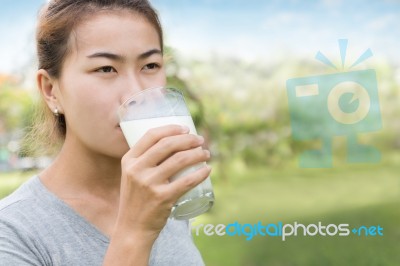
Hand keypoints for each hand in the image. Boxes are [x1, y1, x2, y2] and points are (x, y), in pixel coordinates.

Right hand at [116, 124, 210, 238]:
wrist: (132, 228)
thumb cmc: (136, 200)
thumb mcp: (131, 176)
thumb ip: (144, 161)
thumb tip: (171, 144)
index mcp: (129, 160)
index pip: (151, 135)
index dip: (171, 128)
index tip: (186, 128)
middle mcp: (137, 169)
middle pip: (168, 144)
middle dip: (188, 139)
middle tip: (200, 140)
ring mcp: (149, 183)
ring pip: (180, 160)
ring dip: (198, 154)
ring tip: (206, 154)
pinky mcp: (162, 198)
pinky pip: (187, 181)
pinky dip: (201, 173)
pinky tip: (208, 169)